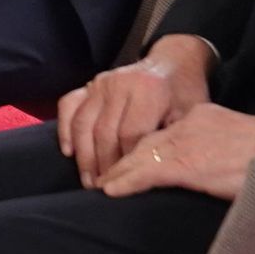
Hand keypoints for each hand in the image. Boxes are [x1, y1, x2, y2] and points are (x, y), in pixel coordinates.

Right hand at [54, 35, 213, 187]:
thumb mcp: (188, 115)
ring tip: (88, 181)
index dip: (127, 162)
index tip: (127, 183)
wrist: (172, 64)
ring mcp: (101, 83)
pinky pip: (69, 106)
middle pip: (105, 132)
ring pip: (84, 123)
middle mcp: (121, 84)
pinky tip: (69, 152)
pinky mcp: (89, 84)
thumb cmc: (183, 95)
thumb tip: (153, 173)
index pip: (131, 134)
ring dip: (84, 156)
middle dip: (104, 165)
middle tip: (104, 189)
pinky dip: (65, 129)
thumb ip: (170, 138)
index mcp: (149, 91)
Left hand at [95, 101, 254, 201]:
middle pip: (146, 141)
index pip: (163, 132)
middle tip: (105, 175)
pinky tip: (112, 191)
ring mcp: (186, 142)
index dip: (143, 148)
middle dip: (125, 159)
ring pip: (141, 156)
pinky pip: (147, 172)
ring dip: (120, 172)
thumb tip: (207, 169)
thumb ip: (216, 149)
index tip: (129, 161)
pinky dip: (127, 181)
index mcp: (203, 116)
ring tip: (103, 186)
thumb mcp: (239, 142)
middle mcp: (189, 123)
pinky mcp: (188, 164)